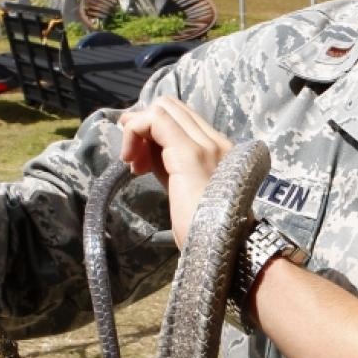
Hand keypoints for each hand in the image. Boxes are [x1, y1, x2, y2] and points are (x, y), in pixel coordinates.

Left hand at [118, 97, 231, 248]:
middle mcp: (216, 142)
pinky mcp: (190, 153)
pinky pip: (155, 122)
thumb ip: (169, 167)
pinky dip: (135, 133)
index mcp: (219, 150)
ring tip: (132, 161)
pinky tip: (131, 161)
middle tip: (132, 156)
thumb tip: (145, 150)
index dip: (154, 128)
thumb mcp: (183, 191)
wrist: (225, 251)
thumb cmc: (206, 231)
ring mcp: (206, 145)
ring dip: (137, 129)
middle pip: (171, 106)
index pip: (182, 118)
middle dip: (143, 124)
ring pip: (163, 108)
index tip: (139, 157)